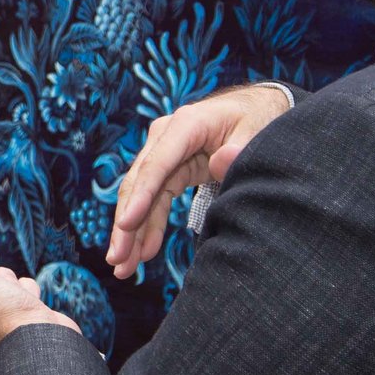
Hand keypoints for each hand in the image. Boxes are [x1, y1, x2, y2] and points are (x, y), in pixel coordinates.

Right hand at [105, 83, 292, 278]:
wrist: (256, 108)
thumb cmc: (256, 119)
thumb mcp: (257, 132)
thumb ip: (241, 149)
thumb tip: (220, 163)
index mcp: (186, 125)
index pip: (157, 164)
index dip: (141, 196)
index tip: (127, 225)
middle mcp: (166, 136)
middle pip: (139, 183)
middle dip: (126, 224)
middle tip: (117, 258)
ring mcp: (164, 152)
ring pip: (140, 196)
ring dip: (131, 232)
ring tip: (122, 266)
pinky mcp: (169, 168)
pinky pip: (153, 200)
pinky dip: (146, 226)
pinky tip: (142, 252)